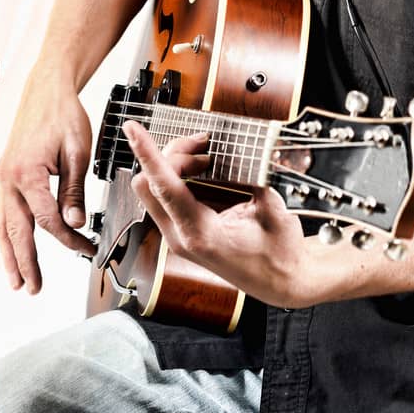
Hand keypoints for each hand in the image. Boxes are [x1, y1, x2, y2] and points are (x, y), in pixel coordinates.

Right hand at [0, 59, 94, 293]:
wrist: (47, 90)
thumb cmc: (63, 115)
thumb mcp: (77, 152)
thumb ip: (73, 191)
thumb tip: (73, 223)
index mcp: (28, 174)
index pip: (47, 220)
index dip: (68, 238)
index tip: (85, 247)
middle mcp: (9, 179)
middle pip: (17, 230)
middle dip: (25, 262)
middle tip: (33, 288)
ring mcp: (4, 178)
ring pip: (3, 225)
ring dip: (10, 255)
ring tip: (16, 281)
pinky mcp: (6, 175)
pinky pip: (4, 212)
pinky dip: (7, 234)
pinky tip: (12, 249)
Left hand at [123, 119, 311, 308]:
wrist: (281, 283)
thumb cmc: (279, 255)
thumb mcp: (273, 212)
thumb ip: (255, 179)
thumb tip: (244, 149)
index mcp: (201, 234)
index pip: (163, 186)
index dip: (147, 153)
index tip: (132, 129)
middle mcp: (181, 237)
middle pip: (150, 183)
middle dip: (170, 154)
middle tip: (202, 144)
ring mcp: (178, 237)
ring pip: (155, 188)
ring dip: (176, 164)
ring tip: (207, 156)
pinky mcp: (182, 233)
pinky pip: (166, 196)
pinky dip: (181, 175)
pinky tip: (205, 169)